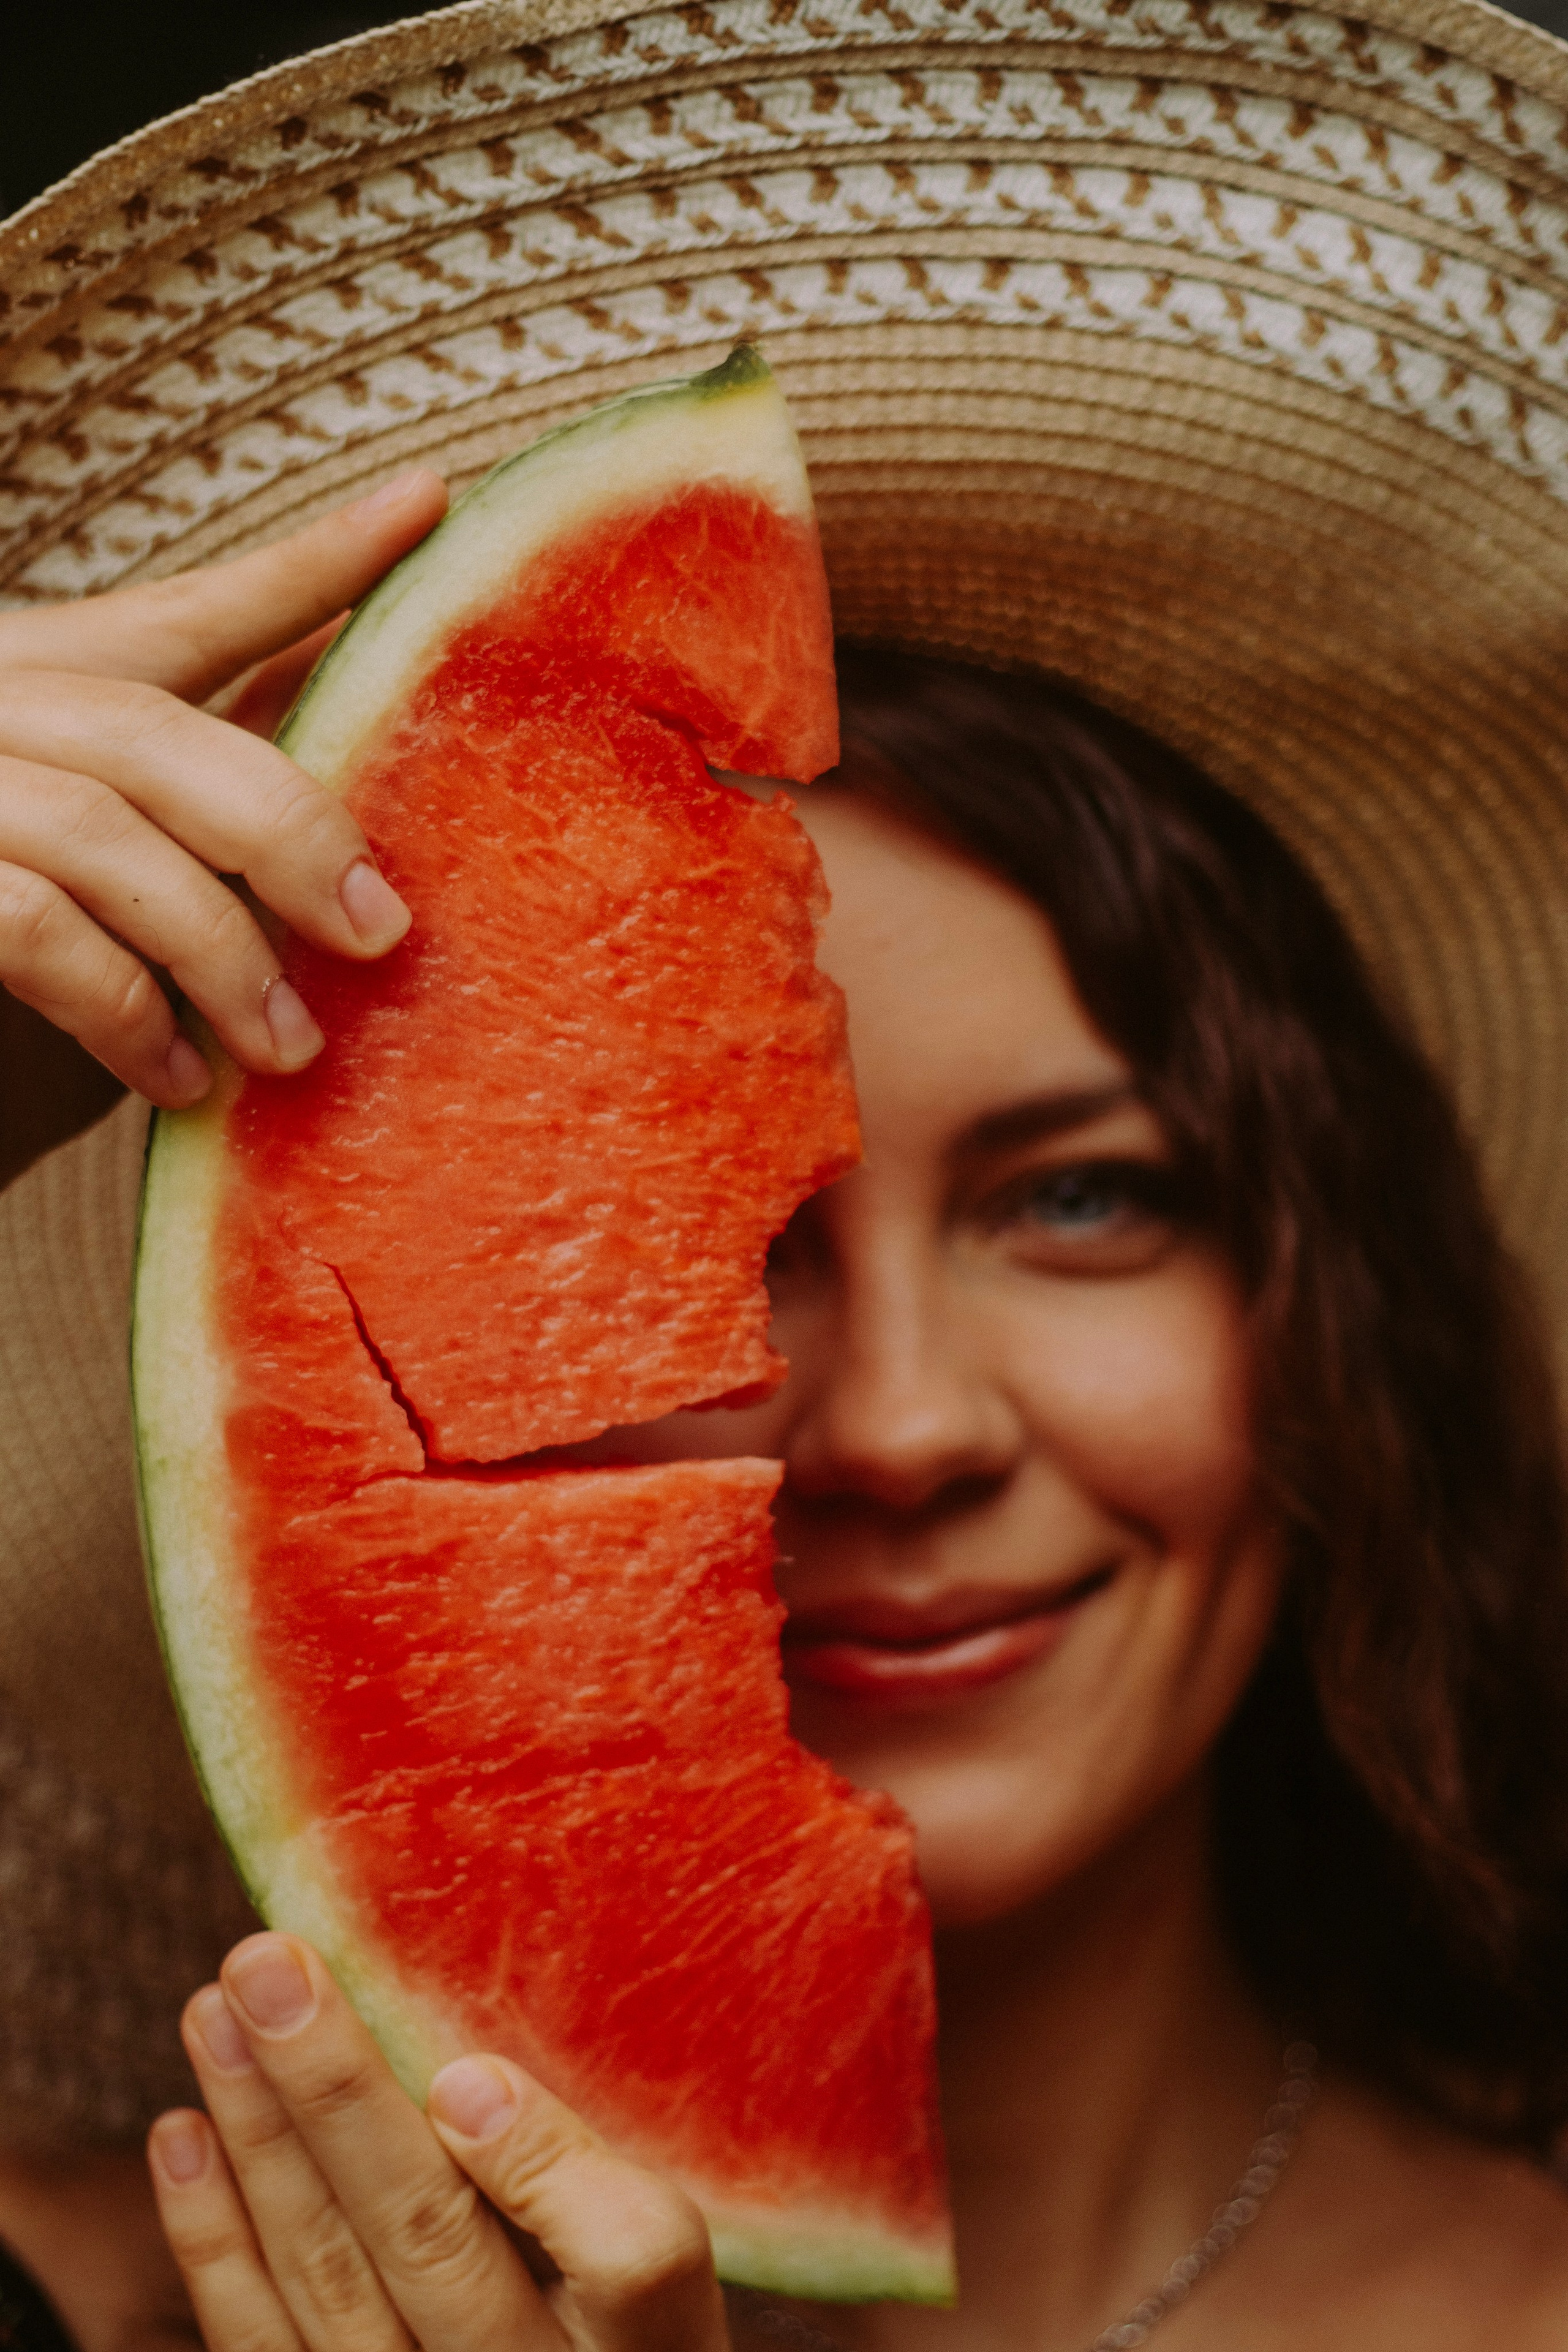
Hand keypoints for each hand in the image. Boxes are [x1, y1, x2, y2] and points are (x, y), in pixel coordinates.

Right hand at [0, 470, 447, 1107]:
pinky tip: (179, 1076)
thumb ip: (206, 785)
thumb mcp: (118, 842)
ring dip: (219, 954)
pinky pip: (39, 932)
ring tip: (287, 1048)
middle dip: (288, 835)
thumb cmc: (13, 929)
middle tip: (380, 935)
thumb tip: (351, 734)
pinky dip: (125, 1011)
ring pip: (105, 838)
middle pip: (155, 734)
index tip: (428, 506)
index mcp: (41, 677)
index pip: (189, 610)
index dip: (310, 564)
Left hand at [148, 1933, 729, 2350]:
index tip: (470, 2071)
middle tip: (266, 1960)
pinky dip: (214, 2241)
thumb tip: (470, 2079)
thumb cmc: (613, 2326)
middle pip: (432, 2245)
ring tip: (211, 2011)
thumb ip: (597, 2179)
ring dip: (260, 2137)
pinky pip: (260, 2348)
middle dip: (338, 2094)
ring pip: (328, 2283)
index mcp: (648, 2343)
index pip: (631, 2258)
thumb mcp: (656, 2261)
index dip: (547, 2168)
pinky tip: (182, 2136)